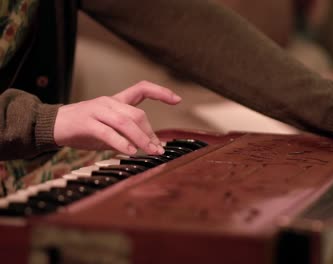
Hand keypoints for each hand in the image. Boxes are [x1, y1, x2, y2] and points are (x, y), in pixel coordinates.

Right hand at [54, 81, 181, 154]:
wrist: (53, 125)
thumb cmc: (85, 128)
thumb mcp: (110, 129)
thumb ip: (129, 133)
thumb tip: (152, 145)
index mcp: (116, 101)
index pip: (141, 89)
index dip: (160, 92)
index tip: (177, 100)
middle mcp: (108, 102)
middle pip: (137, 114)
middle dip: (150, 132)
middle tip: (158, 149)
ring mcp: (97, 111)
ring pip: (125, 122)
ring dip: (141, 139)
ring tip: (151, 151)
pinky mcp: (86, 123)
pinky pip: (107, 132)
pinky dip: (121, 142)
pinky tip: (130, 152)